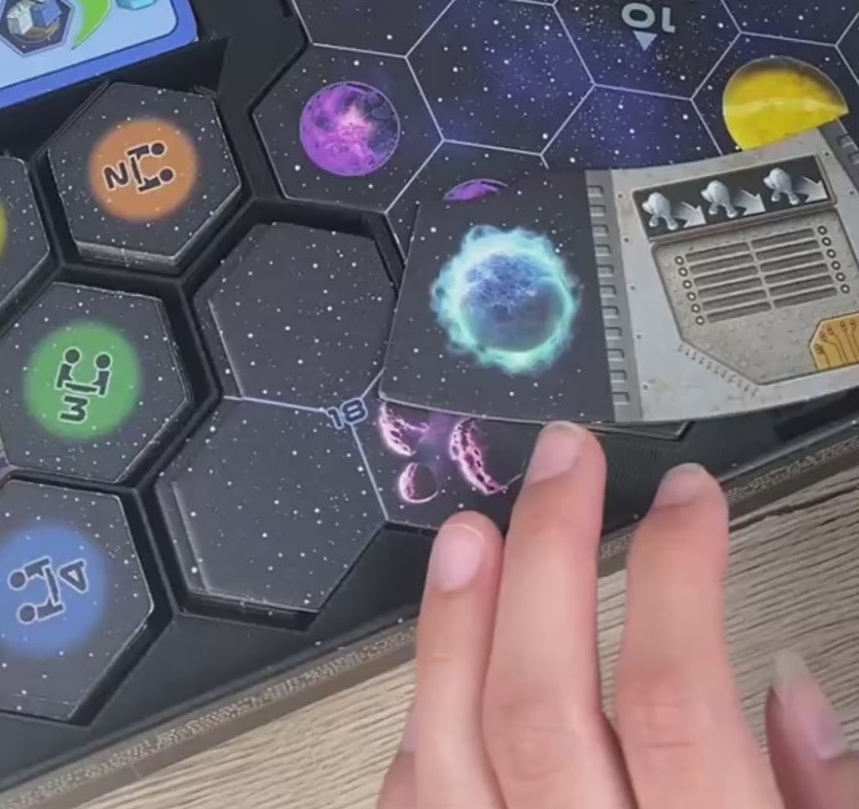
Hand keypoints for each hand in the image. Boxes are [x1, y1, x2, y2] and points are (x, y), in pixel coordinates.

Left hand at [380, 423, 857, 808]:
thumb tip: (793, 698)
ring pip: (450, 754)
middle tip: (561, 463)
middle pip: (539, 708)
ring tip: (467, 532)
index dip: (677, 576)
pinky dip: (419, 738)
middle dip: (546, 556)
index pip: (675, 702)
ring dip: (453, 626)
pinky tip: (436, 677)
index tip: (689, 496)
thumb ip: (821, 797)